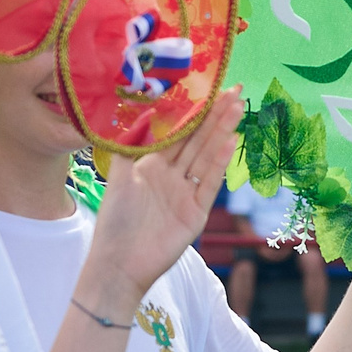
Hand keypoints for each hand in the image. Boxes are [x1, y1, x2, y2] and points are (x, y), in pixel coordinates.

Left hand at [82, 87, 244, 306]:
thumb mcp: (118, 175)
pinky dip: (218, 163)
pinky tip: (229, 142)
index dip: (192, 110)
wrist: (118, 264)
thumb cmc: (114, 221)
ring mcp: (186, 194)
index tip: (207, 87)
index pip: (177, 131)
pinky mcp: (196, 213)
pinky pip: (209, 183)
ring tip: (237, 107)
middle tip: (234, 90)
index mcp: (151, 164)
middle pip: (197, 139)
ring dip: (221, 132)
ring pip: (206, 156)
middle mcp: (172, 176)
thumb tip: (141, 109)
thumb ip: (130, 143)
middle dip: (215, 115)